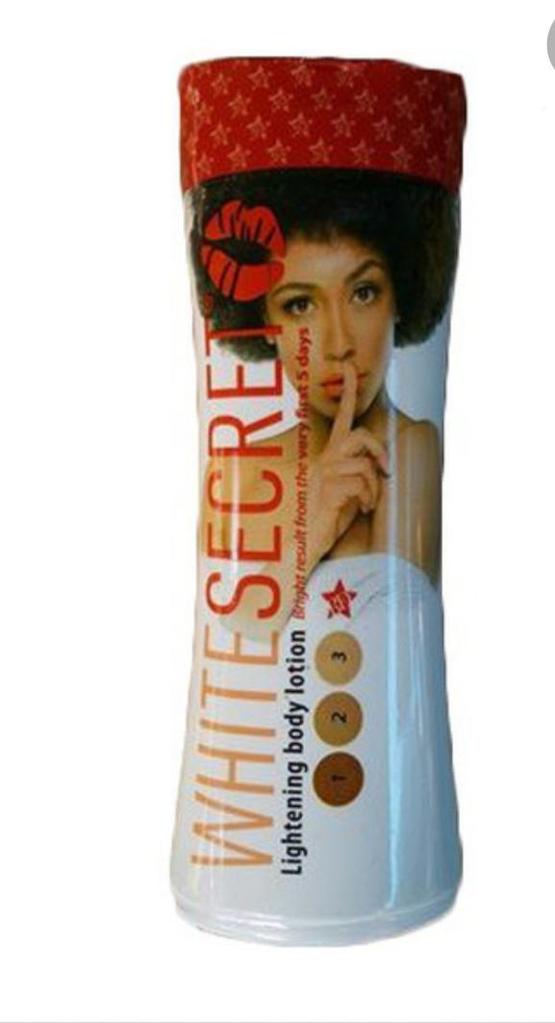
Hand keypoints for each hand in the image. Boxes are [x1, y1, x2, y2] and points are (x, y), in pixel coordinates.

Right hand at [306, 362, 389, 557]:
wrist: (305, 546)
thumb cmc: (328, 519)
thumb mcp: (348, 491)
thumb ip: (359, 473)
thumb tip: (381, 468)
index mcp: (328, 457)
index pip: (339, 418)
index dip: (346, 391)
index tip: (350, 367)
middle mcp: (324, 462)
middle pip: (358, 435)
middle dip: (378, 449)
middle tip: (386, 471)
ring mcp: (324, 477)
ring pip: (362, 463)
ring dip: (374, 484)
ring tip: (370, 501)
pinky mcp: (327, 493)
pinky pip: (360, 484)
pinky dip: (370, 497)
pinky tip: (364, 510)